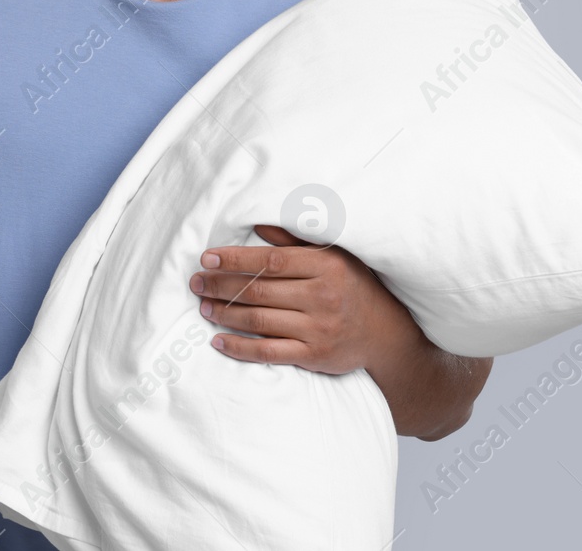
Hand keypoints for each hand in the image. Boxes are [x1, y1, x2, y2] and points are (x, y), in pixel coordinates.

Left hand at [189, 223, 393, 375]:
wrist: (385, 332)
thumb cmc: (353, 286)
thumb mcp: (333, 255)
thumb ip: (294, 240)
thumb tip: (256, 224)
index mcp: (325, 266)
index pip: (270, 262)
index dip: (235, 259)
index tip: (207, 257)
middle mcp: (322, 297)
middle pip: (259, 291)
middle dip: (221, 286)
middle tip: (196, 283)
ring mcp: (318, 329)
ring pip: (260, 321)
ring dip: (225, 314)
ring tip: (203, 307)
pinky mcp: (314, 356)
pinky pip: (269, 352)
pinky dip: (240, 348)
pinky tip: (218, 341)